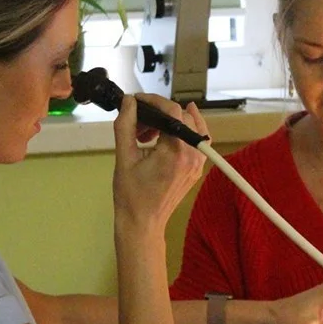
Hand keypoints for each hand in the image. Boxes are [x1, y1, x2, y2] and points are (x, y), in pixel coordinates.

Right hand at [112, 93, 206, 230]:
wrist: (143, 223)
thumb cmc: (131, 194)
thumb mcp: (124, 157)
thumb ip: (126, 125)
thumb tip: (129, 101)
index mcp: (176, 151)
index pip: (172, 110)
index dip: (153, 100)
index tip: (136, 100)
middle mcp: (193, 154)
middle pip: (181, 116)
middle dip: (158, 113)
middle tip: (137, 123)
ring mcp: (198, 162)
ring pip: (191, 126)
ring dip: (170, 122)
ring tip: (146, 134)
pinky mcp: (197, 168)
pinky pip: (197, 140)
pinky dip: (184, 131)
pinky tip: (168, 131)